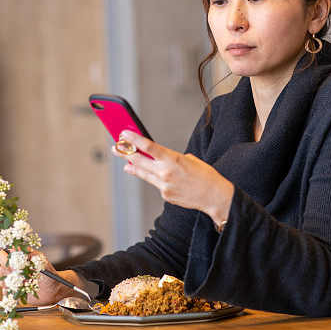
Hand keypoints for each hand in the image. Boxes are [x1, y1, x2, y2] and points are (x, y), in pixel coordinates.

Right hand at [0, 249, 70, 305]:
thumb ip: (31, 253)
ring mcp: (13, 279)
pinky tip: (22, 289)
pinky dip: (12, 291)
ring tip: (27, 283)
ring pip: (2, 280)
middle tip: (23, 275)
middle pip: (1, 267)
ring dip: (14, 283)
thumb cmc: (49, 274)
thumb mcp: (42, 261)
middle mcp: (14, 268)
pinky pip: (5, 291)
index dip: (7, 258)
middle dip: (11, 272)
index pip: (4, 253)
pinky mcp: (13, 290)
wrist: (53, 290)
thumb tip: (18, 248)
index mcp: (19, 258)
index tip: (17, 263)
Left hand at [111, 130, 233, 224]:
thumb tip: (157, 158)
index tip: (123, 134)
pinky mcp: (165, 195)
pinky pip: (156, 184)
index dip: (133, 139)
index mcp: (172, 159)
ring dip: (133, 166)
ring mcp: (163, 186)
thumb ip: (170, 158)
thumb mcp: (189, 159)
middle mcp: (165, 173)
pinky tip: (155, 176)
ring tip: (125, 162)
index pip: (148, 146)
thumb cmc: (205, 175)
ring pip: (143, 173)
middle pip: (138, 160)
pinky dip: (154, 179)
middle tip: (116, 148)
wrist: (214, 196)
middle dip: (125, 153)